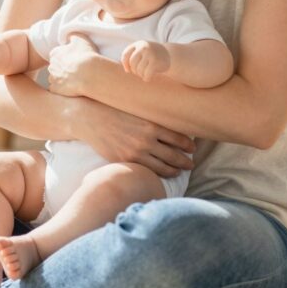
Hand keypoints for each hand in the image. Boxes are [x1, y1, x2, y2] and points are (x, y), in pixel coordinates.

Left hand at [47, 33, 98, 97]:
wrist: (90, 74)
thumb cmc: (86, 55)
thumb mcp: (81, 38)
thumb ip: (73, 35)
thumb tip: (70, 37)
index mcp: (55, 53)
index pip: (56, 54)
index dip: (65, 56)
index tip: (73, 59)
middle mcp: (51, 66)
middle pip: (55, 66)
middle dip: (62, 68)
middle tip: (74, 69)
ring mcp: (52, 78)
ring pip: (54, 78)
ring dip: (61, 78)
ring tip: (74, 79)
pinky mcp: (56, 90)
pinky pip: (56, 89)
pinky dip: (62, 89)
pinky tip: (71, 87)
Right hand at [71, 98, 194, 177]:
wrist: (93, 119)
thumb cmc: (116, 113)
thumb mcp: (138, 112)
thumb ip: (153, 121)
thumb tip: (172, 127)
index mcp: (152, 124)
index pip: (178, 138)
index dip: (188, 145)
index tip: (193, 149)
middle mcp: (147, 140)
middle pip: (174, 155)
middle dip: (185, 161)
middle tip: (191, 164)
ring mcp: (136, 152)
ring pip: (163, 167)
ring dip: (174, 170)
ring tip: (180, 171)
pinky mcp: (126, 161)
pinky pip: (147, 171)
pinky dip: (158, 174)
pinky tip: (162, 174)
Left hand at [121, 41, 170, 81]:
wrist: (169, 55)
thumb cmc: (152, 56)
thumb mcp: (142, 52)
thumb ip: (133, 57)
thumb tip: (126, 70)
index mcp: (139, 44)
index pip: (125, 55)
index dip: (125, 64)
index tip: (128, 70)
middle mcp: (144, 47)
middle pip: (132, 63)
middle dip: (135, 71)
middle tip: (140, 73)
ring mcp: (150, 54)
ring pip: (139, 70)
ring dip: (141, 75)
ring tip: (145, 74)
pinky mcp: (155, 62)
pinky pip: (146, 74)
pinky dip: (146, 78)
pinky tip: (148, 78)